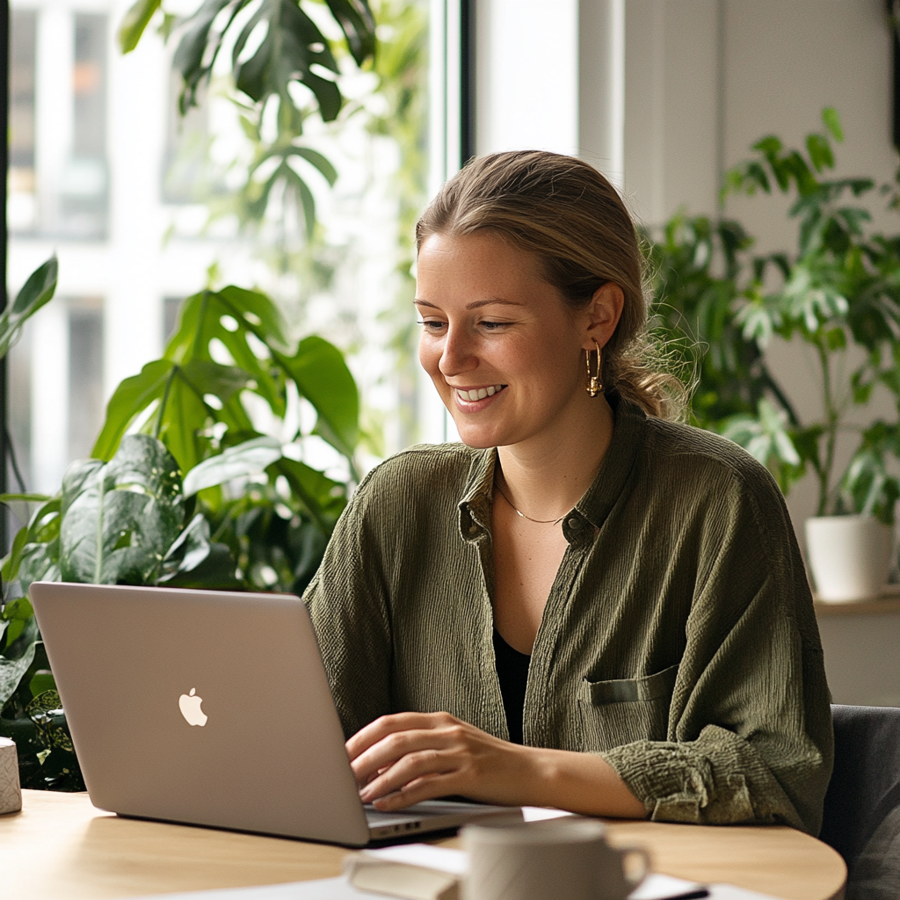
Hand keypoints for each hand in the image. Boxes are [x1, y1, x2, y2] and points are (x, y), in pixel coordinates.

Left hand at [346, 711, 528, 810]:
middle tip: (343, 774)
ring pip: (410, 759)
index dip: (364, 736)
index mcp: (440, 720)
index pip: (392, 721)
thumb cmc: (489, 761)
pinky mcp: (470, 775)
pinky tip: (388, 804)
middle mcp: (447, 731)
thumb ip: (421, 748)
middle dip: (364, 757)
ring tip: (362, 795)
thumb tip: (379, 765)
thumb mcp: (454, 745)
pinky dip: (403, 795)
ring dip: (381, 779)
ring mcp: (459, 752)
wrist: (532, 770)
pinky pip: (429, 784)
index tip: (342, 752)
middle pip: (396, 738)